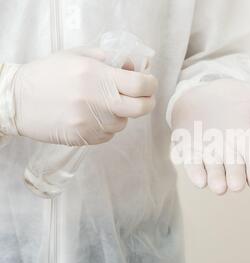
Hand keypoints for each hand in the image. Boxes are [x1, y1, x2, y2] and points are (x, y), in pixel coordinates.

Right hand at [12, 48, 157, 145]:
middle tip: (144, 97)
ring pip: (123, 122)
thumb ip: (108, 59)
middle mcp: (96, 100)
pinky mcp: (84, 138)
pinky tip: (92, 116)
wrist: (17, 100)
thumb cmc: (48, 74)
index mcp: (96, 75)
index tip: (149, 83)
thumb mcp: (77, 56)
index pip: (140, 85)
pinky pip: (109, 134)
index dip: (151, 84)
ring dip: (121, 114)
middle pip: (141, 108)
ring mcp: (91, 122)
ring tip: (103, 104)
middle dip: (147, 102)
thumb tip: (133, 66)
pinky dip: (107, 126)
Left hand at [171, 79, 249, 194]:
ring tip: (216, 186)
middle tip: (235, 185)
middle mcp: (229, 154)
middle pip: (234, 171)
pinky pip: (190, 162)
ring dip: (214, 178)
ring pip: (212, 171)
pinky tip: (196, 176)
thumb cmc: (236, 97)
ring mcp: (208, 153)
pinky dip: (192, 169)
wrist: (206, 90)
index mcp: (248, 144)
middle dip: (234, 178)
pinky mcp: (188, 148)